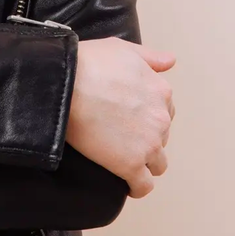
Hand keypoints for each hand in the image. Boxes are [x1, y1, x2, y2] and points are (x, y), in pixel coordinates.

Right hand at [65, 37, 175, 198]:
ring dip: (144, 163)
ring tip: (122, 159)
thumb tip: (171, 61)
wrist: (63, 83)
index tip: (129, 117)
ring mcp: (148, 144)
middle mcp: (161, 119)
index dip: (146, 114)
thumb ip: (150, 57)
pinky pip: (143, 186)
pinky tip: (125, 183)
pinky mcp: (130, 165)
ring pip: (157, 164)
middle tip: (119, 134)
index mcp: (160, 91)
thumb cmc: (88, 62)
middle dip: (144, 137)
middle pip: (161, 137)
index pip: (164, 110)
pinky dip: (136, 187)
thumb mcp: (122, 48)